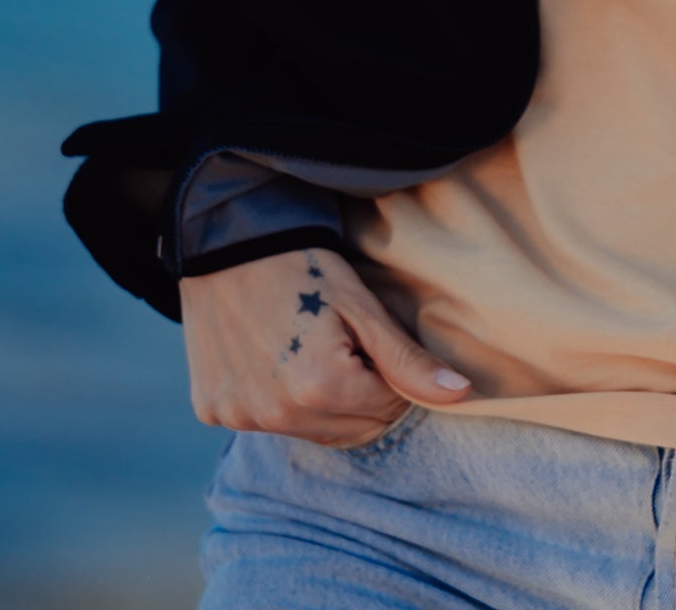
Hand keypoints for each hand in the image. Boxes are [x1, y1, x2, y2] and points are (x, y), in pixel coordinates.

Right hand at [180, 246, 470, 446]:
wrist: (228, 244)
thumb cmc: (305, 267)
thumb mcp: (362, 307)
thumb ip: (408, 360)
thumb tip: (461, 395)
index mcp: (320, 389)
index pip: (388, 409)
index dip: (392, 374)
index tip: (373, 339)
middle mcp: (277, 415)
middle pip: (353, 429)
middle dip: (365, 395)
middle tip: (349, 346)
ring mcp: (240, 418)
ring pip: (314, 432)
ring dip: (326, 404)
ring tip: (315, 351)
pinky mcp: (214, 412)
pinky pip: (269, 424)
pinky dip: (282, 402)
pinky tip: (278, 360)